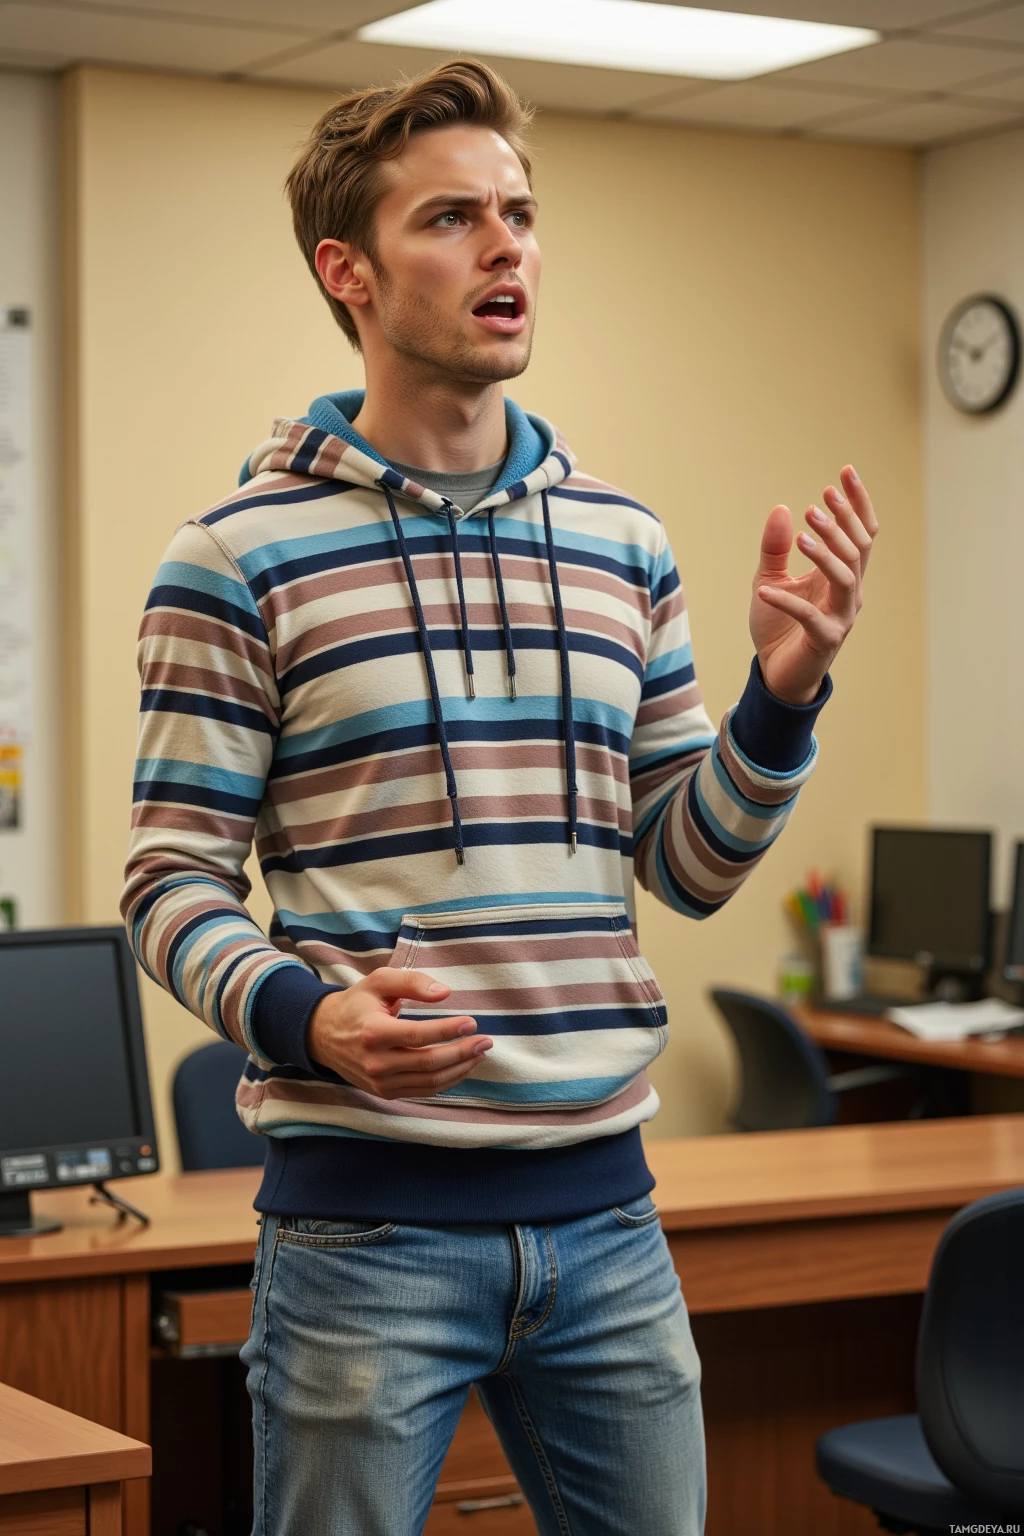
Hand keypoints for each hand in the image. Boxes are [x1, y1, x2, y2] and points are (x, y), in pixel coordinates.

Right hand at [307, 969, 491, 1098]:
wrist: (323, 1035)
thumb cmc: (357, 1004)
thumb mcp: (379, 982)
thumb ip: (412, 982)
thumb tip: (445, 993)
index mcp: (373, 1033)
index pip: (418, 1036)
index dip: (447, 1031)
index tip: (472, 1022)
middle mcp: (376, 1063)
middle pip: (428, 1063)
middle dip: (462, 1053)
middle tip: (485, 1041)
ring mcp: (380, 1082)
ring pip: (429, 1081)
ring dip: (460, 1069)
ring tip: (479, 1053)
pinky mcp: (385, 1092)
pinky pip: (422, 1090)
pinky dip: (447, 1081)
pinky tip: (461, 1066)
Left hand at [749, 465, 877, 705]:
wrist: (776, 674)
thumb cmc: (778, 626)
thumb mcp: (769, 578)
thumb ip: (776, 547)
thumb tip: (781, 509)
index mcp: (841, 574)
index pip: (862, 532)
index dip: (858, 502)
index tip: (845, 471)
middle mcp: (849, 592)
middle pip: (858, 549)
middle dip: (842, 521)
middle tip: (818, 500)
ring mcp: (841, 616)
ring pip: (846, 576)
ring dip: (825, 552)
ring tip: (802, 532)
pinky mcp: (824, 638)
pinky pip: (808, 615)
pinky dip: (785, 600)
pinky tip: (763, 589)